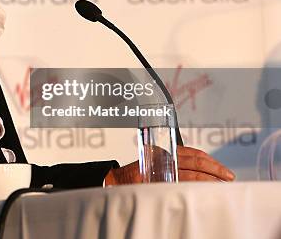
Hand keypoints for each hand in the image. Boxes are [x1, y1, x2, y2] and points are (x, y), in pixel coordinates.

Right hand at [104, 146, 234, 185]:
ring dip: (208, 179)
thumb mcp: (155, 163)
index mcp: (164, 151)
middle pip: (195, 162)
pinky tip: (202, 191)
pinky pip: (179, 184)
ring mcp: (160, 170)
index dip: (210, 160)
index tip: (222, 169)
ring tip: (220, 185)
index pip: (193, 153)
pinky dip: (194, 187)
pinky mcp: (156, 181)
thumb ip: (173, 163)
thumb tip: (199, 172)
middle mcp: (163, 158)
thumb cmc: (135, 174)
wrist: (115, 181)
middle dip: (215, 169)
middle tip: (228, 177)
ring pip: (190, 174)